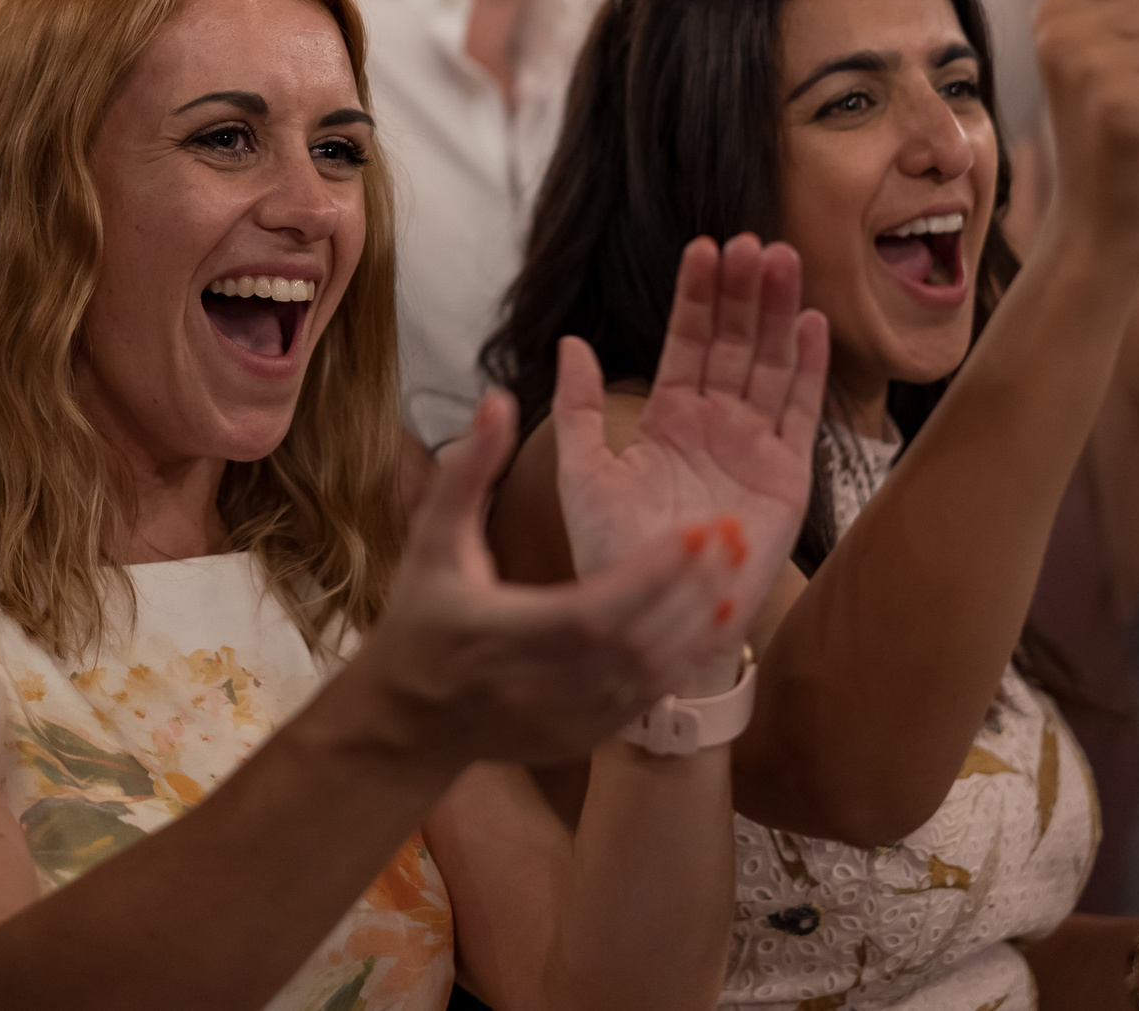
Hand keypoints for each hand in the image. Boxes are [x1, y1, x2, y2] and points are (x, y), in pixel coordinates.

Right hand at [352, 387, 735, 768]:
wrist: (408, 721)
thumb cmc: (419, 621)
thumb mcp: (431, 541)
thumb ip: (467, 470)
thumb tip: (499, 400)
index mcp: (511, 634)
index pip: (597, 608)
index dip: (651, 574)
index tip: (694, 530)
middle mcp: (546, 684)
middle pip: (639, 642)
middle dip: (691, 589)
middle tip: (730, 538)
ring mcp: (569, 718)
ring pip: (652, 675)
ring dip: (697, 623)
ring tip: (731, 572)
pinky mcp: (584, 738)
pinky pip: (647, 700)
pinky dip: (682, 660)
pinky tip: (706, 620)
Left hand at [554, 235, 826, 694]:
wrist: (653, 619)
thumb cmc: (614, 554)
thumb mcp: (583, 472)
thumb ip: (579, 408)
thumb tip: (571, 342)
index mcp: (670, 419)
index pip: (688, 342)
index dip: (697, 297)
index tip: (704, 248)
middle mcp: (717, 424)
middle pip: (736, 342)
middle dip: (743, 292)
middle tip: (750, 242)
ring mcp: (755, 447)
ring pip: (770, 364)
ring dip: (777, 313)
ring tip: (781, 262)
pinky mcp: (787, 476)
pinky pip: (801, 412)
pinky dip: (808, 368)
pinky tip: (810, 323)